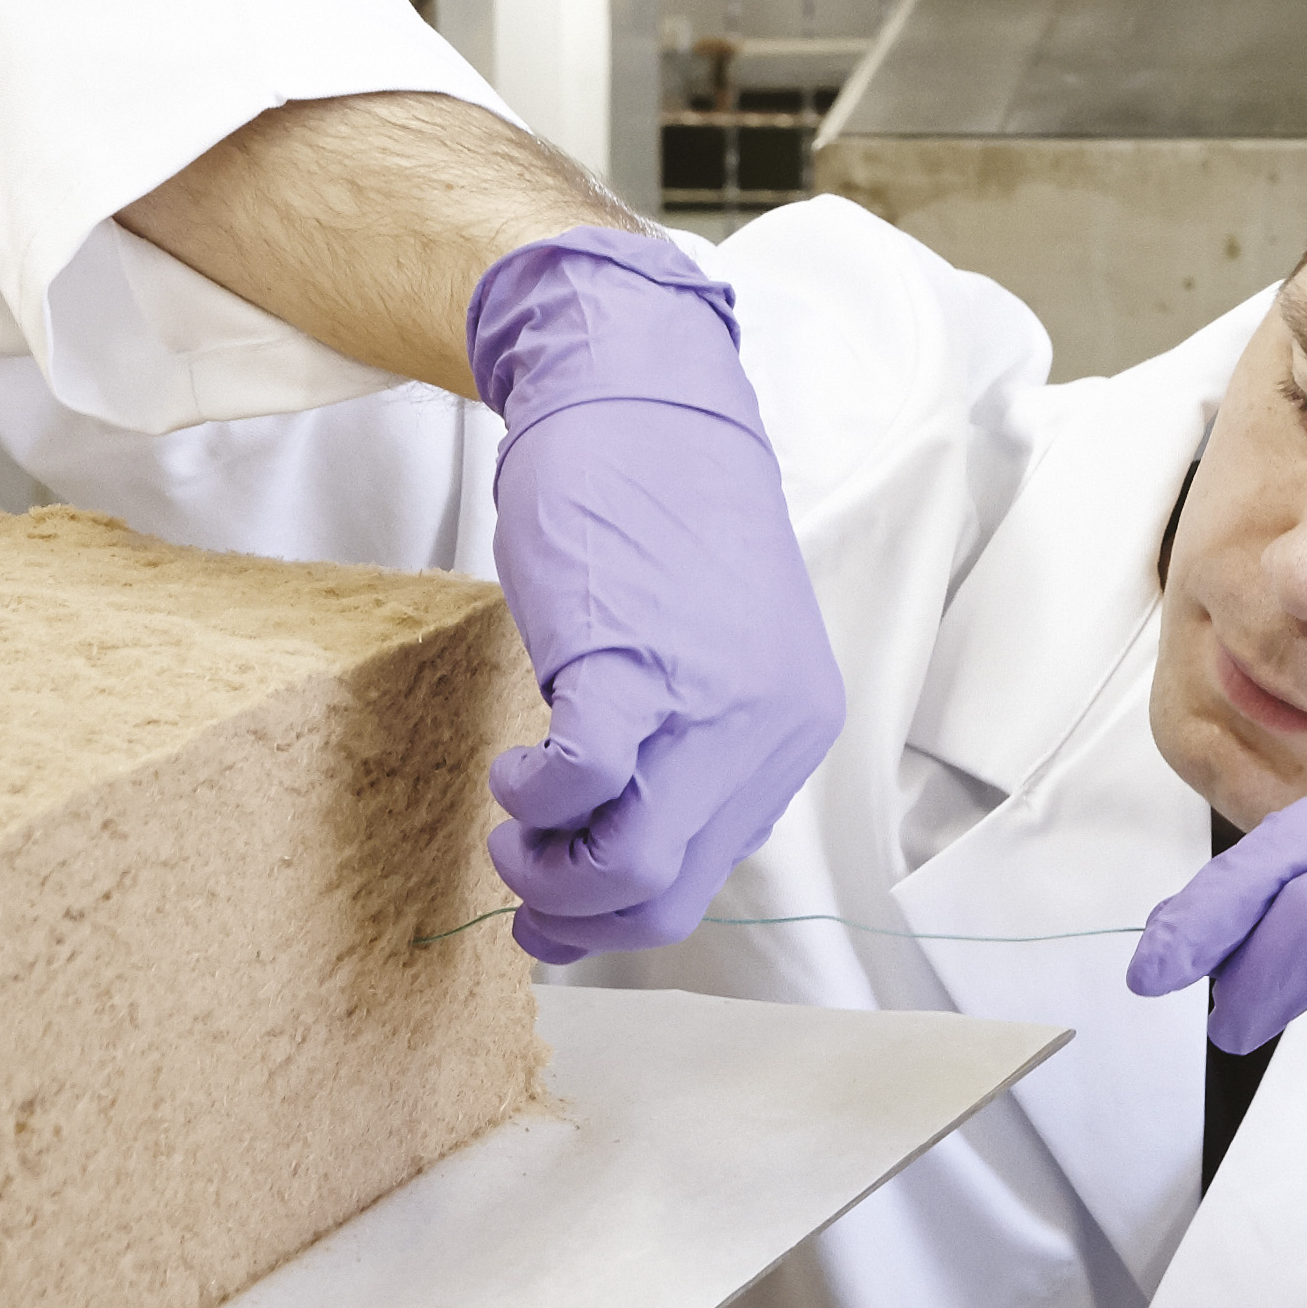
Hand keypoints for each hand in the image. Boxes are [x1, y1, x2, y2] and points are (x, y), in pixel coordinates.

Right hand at [470, 228, 846, 966]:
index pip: (707, 874)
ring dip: (545, 870)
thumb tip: (639, 851)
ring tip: (513, 820)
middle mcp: (770, 725)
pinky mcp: (632, 659)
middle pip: (668, 897)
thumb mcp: (715, 653)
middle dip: (576, 913)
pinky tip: (516, 767)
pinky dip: (534, 800)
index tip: (562, 892)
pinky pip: (584, 782)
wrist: (637, 394)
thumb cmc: (657, 519)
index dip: (619, 905)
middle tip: (521, 878)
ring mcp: (711, 697)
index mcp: (793, 727)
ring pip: (630, 870)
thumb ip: (700, 748)